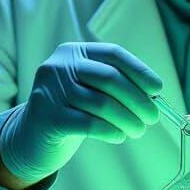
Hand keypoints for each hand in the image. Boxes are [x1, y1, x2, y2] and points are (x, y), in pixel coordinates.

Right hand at [0, 42, 161, 186]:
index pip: (114, 54)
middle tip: (152, 118)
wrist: (31, 137)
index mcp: (73, 52)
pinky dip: (110, 131)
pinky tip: (119, 136)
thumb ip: (116, 85)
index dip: (140, 71)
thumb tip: (154, 95)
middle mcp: (59, 66)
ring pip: (102, 104)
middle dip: (138, 100)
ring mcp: (50, 91)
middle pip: (110, 79)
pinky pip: (89, 124)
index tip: (158, 89)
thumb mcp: (90, 89)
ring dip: (128, 120)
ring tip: (138, 130)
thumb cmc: (71, 110)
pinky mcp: (47, 118)